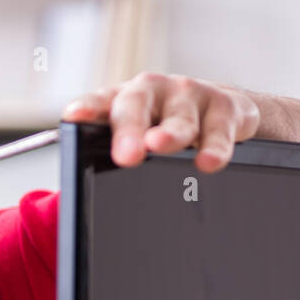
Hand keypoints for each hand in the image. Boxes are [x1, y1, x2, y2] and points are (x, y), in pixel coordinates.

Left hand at [63, 73, 260, 172]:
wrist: (225, 108)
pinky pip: (218, 129)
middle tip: (126, 154)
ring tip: (160, 145)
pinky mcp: (223, 106)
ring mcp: (188, 95)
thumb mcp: (136, 136)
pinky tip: (207, 161)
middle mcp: (154, 91)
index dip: (88, 107)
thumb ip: (111, 157)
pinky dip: (214, 146)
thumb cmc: (165, 126)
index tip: (75, 116)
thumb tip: (84, 208)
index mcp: (124, 99)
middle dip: (129, 129)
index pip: (101, 101)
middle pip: (136, 105)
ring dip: (170, 132)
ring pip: (178, 116)